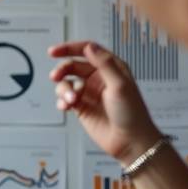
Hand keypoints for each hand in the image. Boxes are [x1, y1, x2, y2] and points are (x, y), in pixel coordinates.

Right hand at [48, 40, 164, 164]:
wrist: (130, 141)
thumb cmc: (132, 114)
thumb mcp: (120, 85)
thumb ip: (104, 64)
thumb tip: (90, 47)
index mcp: (110, 68)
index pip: (87, 50)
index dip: (69, 48)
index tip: (55, 51)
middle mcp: (98, 78)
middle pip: (72, 65)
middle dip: (62, 70)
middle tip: (56, 76)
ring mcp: (89, 92)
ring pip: (66, 83)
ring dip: (63, 90)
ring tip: (70, 101)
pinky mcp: (81, 107)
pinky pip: (64, 99)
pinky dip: (61, 102)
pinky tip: (66, 107)